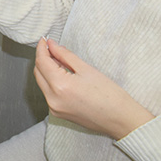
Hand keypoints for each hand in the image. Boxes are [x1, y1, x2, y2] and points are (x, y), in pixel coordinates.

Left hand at [33, 38, 153, 139]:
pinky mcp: (58, 113)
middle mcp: (53, 99)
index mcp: (60, 86)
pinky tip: (62, 75)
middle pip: (38, 73)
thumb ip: (65, 55)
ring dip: (46, 70)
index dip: (41, 48)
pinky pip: (48, 93)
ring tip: (59, 60)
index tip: (44, 39)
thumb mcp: (87, 69)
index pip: (42, 62)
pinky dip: (51, 82)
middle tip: (52, 47)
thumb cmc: (110, 95)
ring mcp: (54, 108)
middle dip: (43, 58)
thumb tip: (51, 45)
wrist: (122, 120)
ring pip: (42, 83)